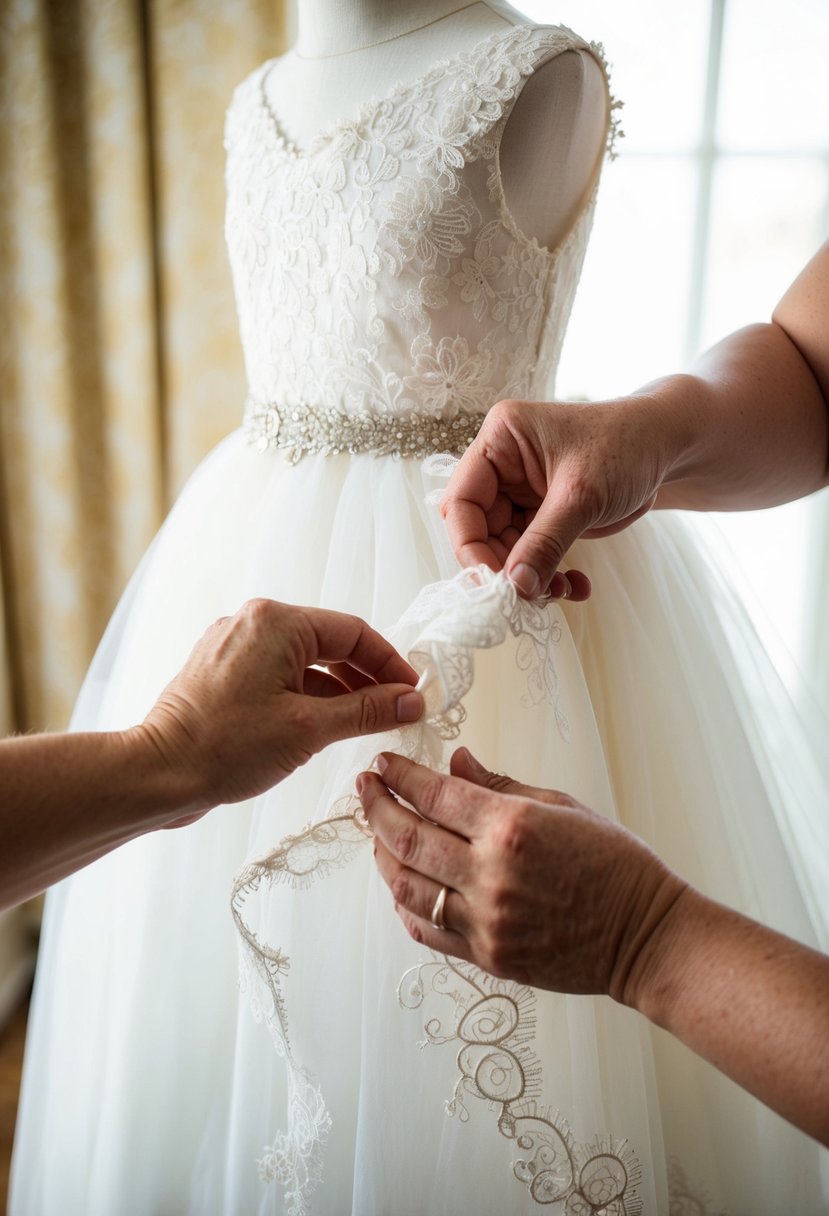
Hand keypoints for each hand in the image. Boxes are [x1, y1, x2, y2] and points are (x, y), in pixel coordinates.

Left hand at [140, 599, 421, 816]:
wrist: (159, 775)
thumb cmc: (224, 748)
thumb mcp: (309, 729)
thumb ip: (366, 710)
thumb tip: (409, 700)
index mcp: (275, 622)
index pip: (353, 632)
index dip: (389, 664)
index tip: (412, 692)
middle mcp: (252, 623)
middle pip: (329, 643)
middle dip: (366, 678)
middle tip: (395, 711)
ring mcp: (233, 646)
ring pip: (304, 661)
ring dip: (338, 690)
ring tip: (366, 724)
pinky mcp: (223, 671)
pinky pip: (279, 674)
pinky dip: (307, 696)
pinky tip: (326, 725)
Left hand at [358, 747, 685, 1002]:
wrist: (646, 936)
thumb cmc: (615, 864)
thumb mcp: (563, 807)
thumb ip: (501, 785)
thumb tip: (456, 761)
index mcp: (512, 828)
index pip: (434, 795)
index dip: (401, 776)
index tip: (384, 765)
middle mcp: (491, 875)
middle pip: (408, 838)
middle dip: (376, 808)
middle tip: (364, 789)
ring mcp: (486, 922)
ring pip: (407, 887)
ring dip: (382, 856)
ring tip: (376, 835)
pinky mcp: (487, 957)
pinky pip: (427, 930)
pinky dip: (405, 905)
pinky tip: (401, 884)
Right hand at [442, 397, 672, 597]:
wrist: (668, 446)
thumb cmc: (627, 447)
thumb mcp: (582, 495)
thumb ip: (545, 542)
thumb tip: (516, 588)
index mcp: (501, 441)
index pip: (462, 502)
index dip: (470, 546)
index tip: (494, 583)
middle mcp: (503, 465)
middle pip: (481, 531)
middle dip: (506, 567)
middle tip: (531, 595)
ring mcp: (520, 491)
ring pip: (506, 548)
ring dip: (530, 577)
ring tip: (563, 591)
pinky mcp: (541, 513)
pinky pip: (532, 553)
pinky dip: (549, 574)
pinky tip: (576, 586)